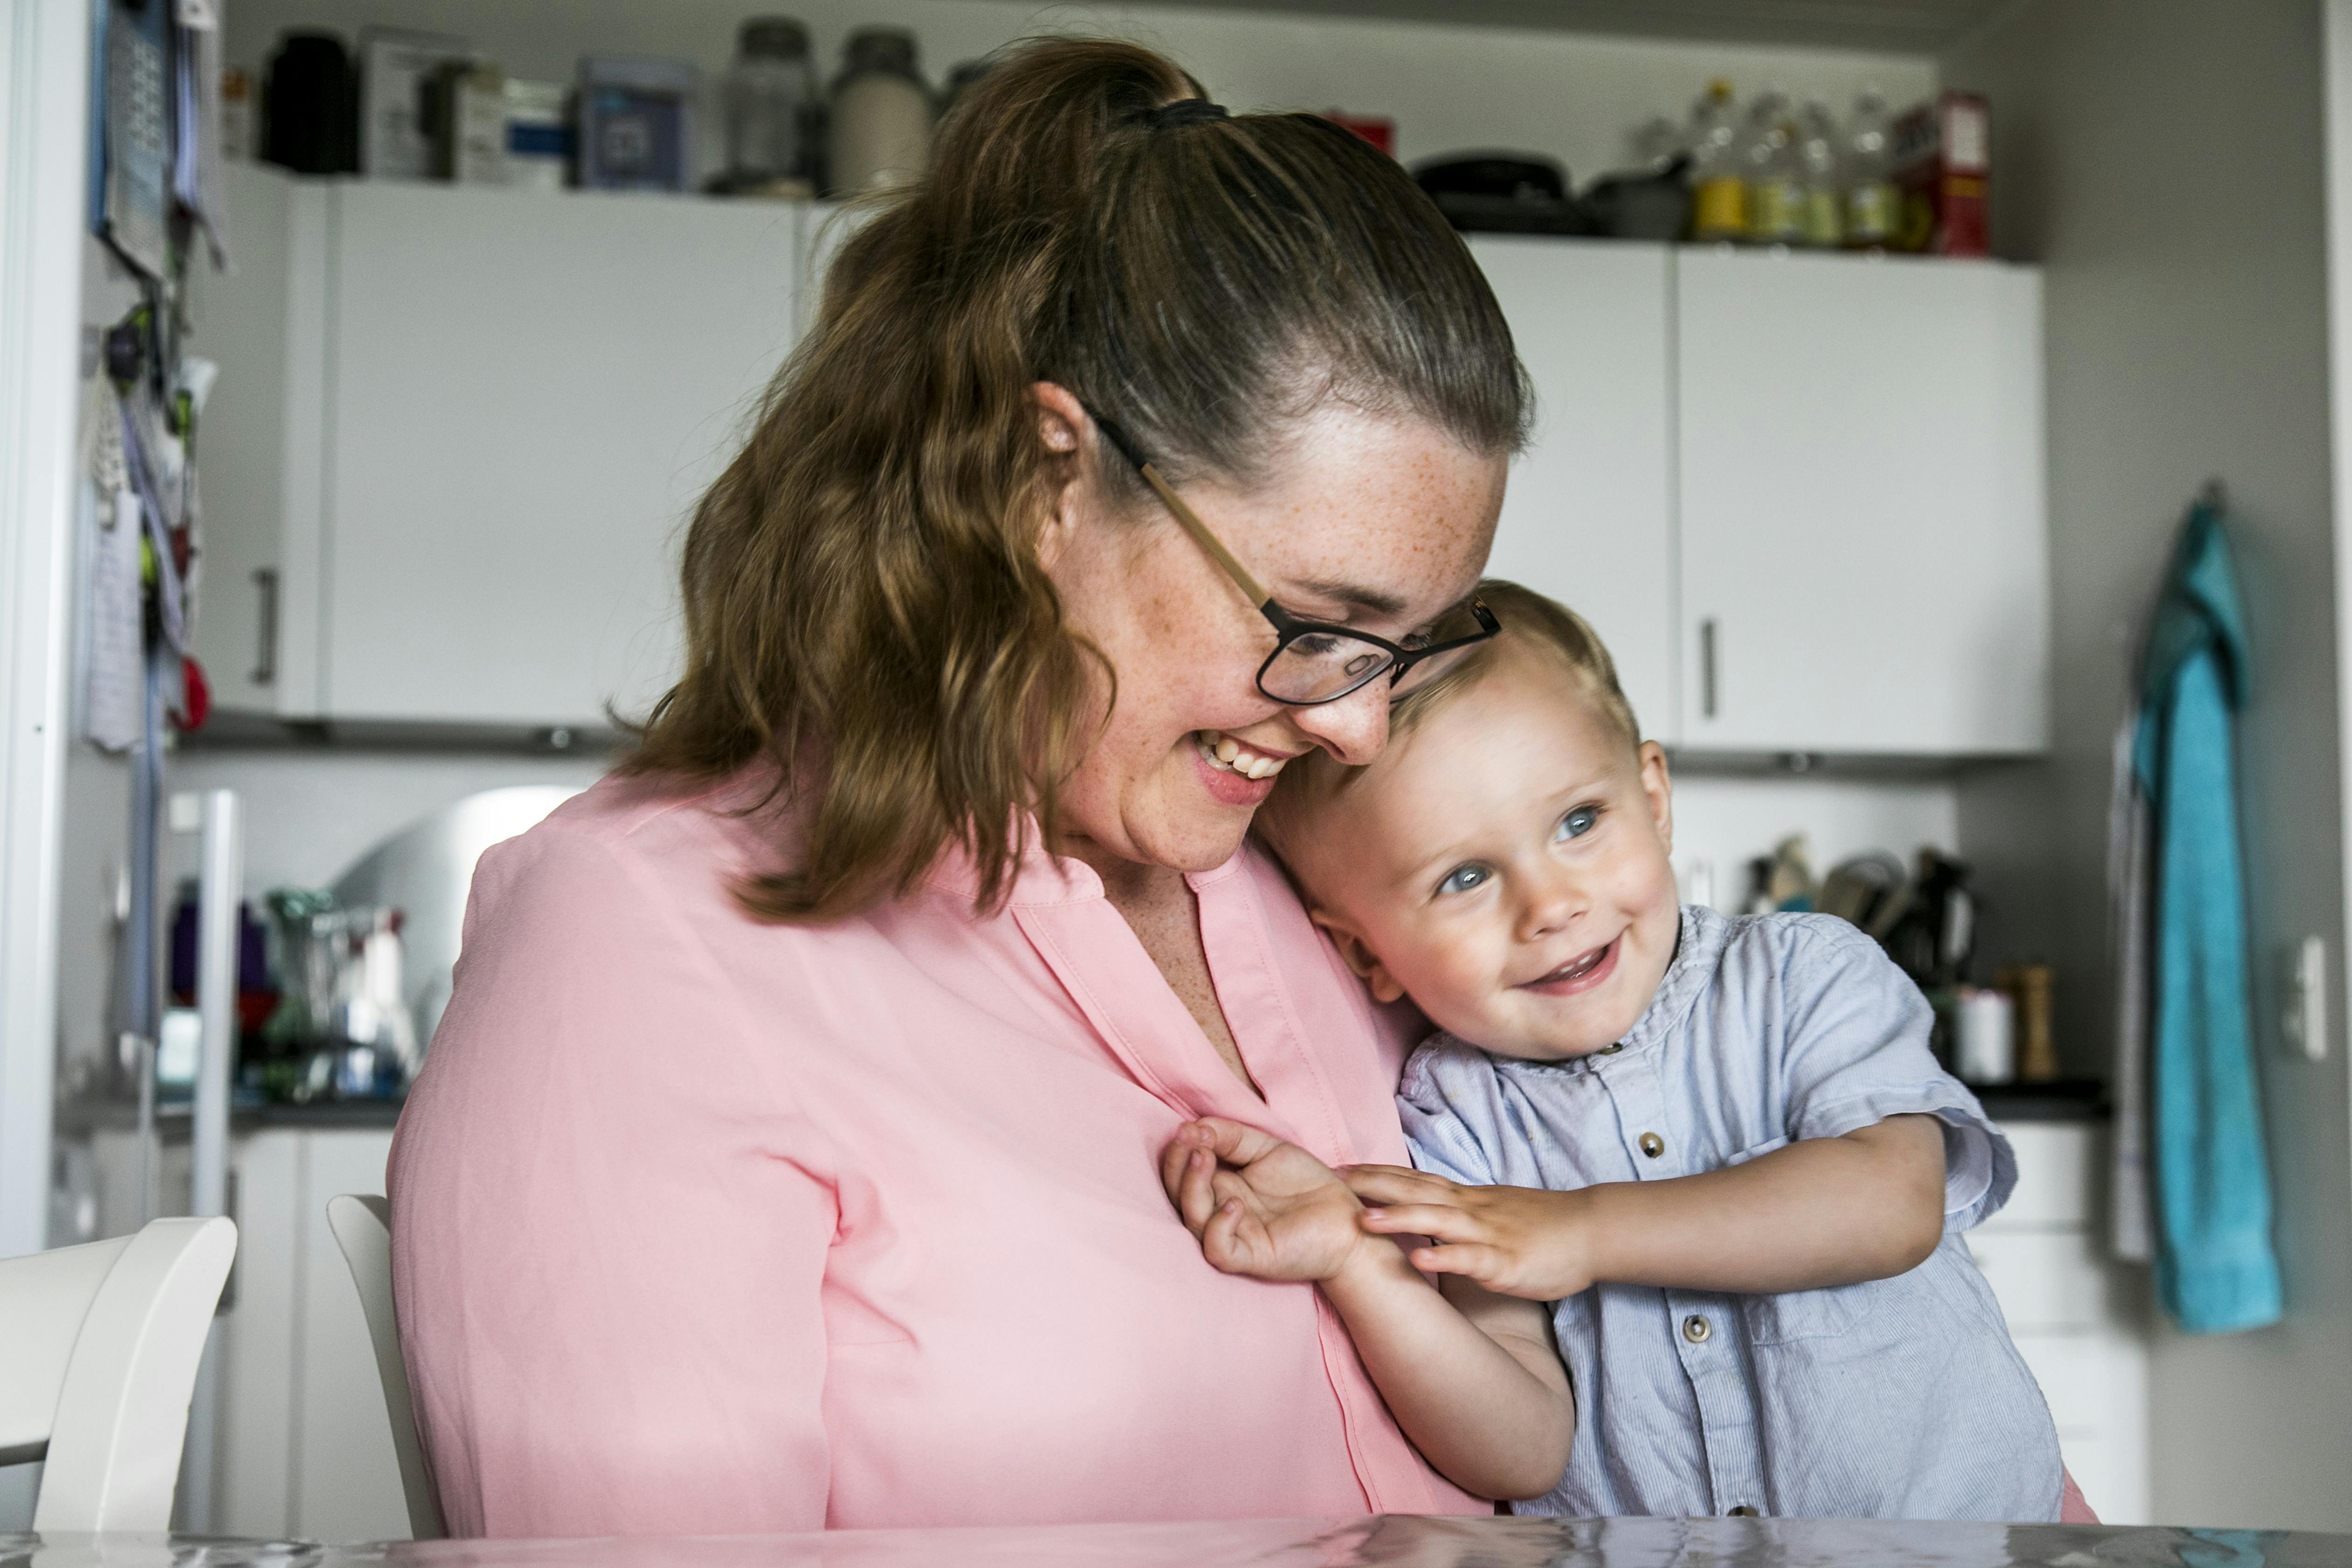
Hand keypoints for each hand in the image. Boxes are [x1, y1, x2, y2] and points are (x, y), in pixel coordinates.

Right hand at [1159, 1118, 1372, 1282]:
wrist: (1347, 1218)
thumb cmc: (1308, 1185)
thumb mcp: (1268, 1148)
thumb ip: (1231, 1136)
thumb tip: (1195, 1126)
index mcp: (1221, 1185)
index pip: (1183, 1170)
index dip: (1181, 1149)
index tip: (1189, 1127)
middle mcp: (1220, 1210)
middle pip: (1180, 1193)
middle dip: (1178, 1164)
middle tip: (1188, 1138)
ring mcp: (1234, 1234)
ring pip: (1193, 1219)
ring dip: (1192, 1187)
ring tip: (1204, 1158)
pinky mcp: (1250, 1257)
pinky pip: (1218, 1249)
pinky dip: (1219, 1226)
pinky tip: (1235, 1203)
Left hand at [1343, 1165, 1596, 1300]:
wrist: (1591, 1229)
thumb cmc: (1543, 1225)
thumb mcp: (1493, 1211)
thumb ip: (1459, 1211)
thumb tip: (1424, 1209)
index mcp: (1467, 1200)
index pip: (1414, 1179)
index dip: (1376, 1174)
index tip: (1338, 1169)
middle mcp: (1471, 1210)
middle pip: (1416, 1190)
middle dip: (1373, 1186)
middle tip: (1332, 1181)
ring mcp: (1488, 1235)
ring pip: (1438, 1221)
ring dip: (1399, 1219)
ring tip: (1362, 1221)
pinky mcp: (1507, 1262)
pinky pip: (1472, 1260)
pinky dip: (1445, 1258)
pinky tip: (1420, 1260)